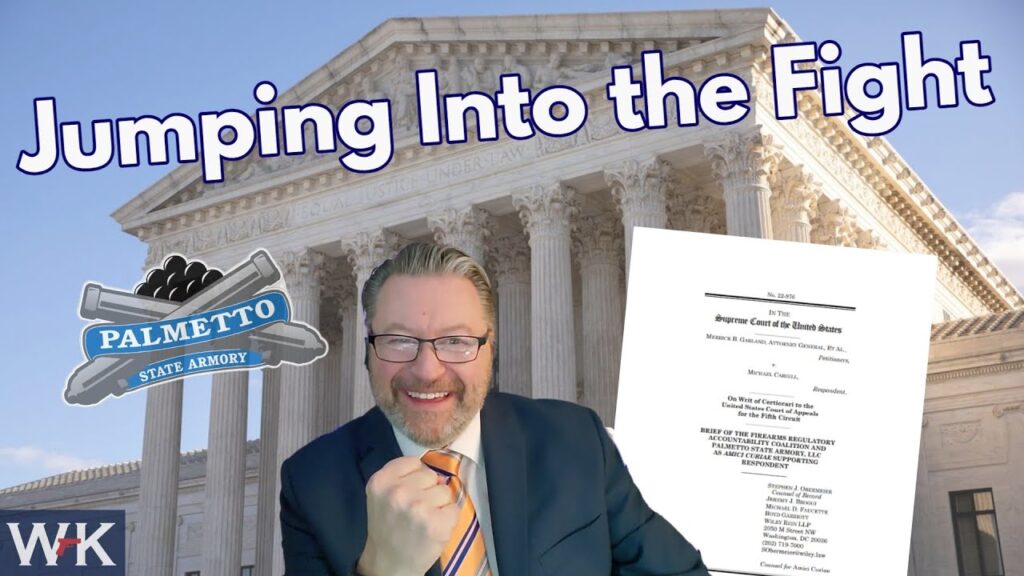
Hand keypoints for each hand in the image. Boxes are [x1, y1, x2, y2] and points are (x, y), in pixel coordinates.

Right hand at [357, 456, 457, 575]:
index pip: (413, 462)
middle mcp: (398, 491)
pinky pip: (454, 509)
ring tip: (422, 521)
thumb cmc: (388, 527)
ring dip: (438, 506)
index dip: (415, 478)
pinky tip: (432, 529)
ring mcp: (418, 507)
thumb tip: (438, 475)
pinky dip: (448, 519)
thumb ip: (403, 477)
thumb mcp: (383, 495)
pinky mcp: (436, 523)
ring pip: (445, 491)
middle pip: (431, 475)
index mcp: (381, 481)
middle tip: (414, 511)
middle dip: (427, 491)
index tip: (408, 493)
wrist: (388, 564)